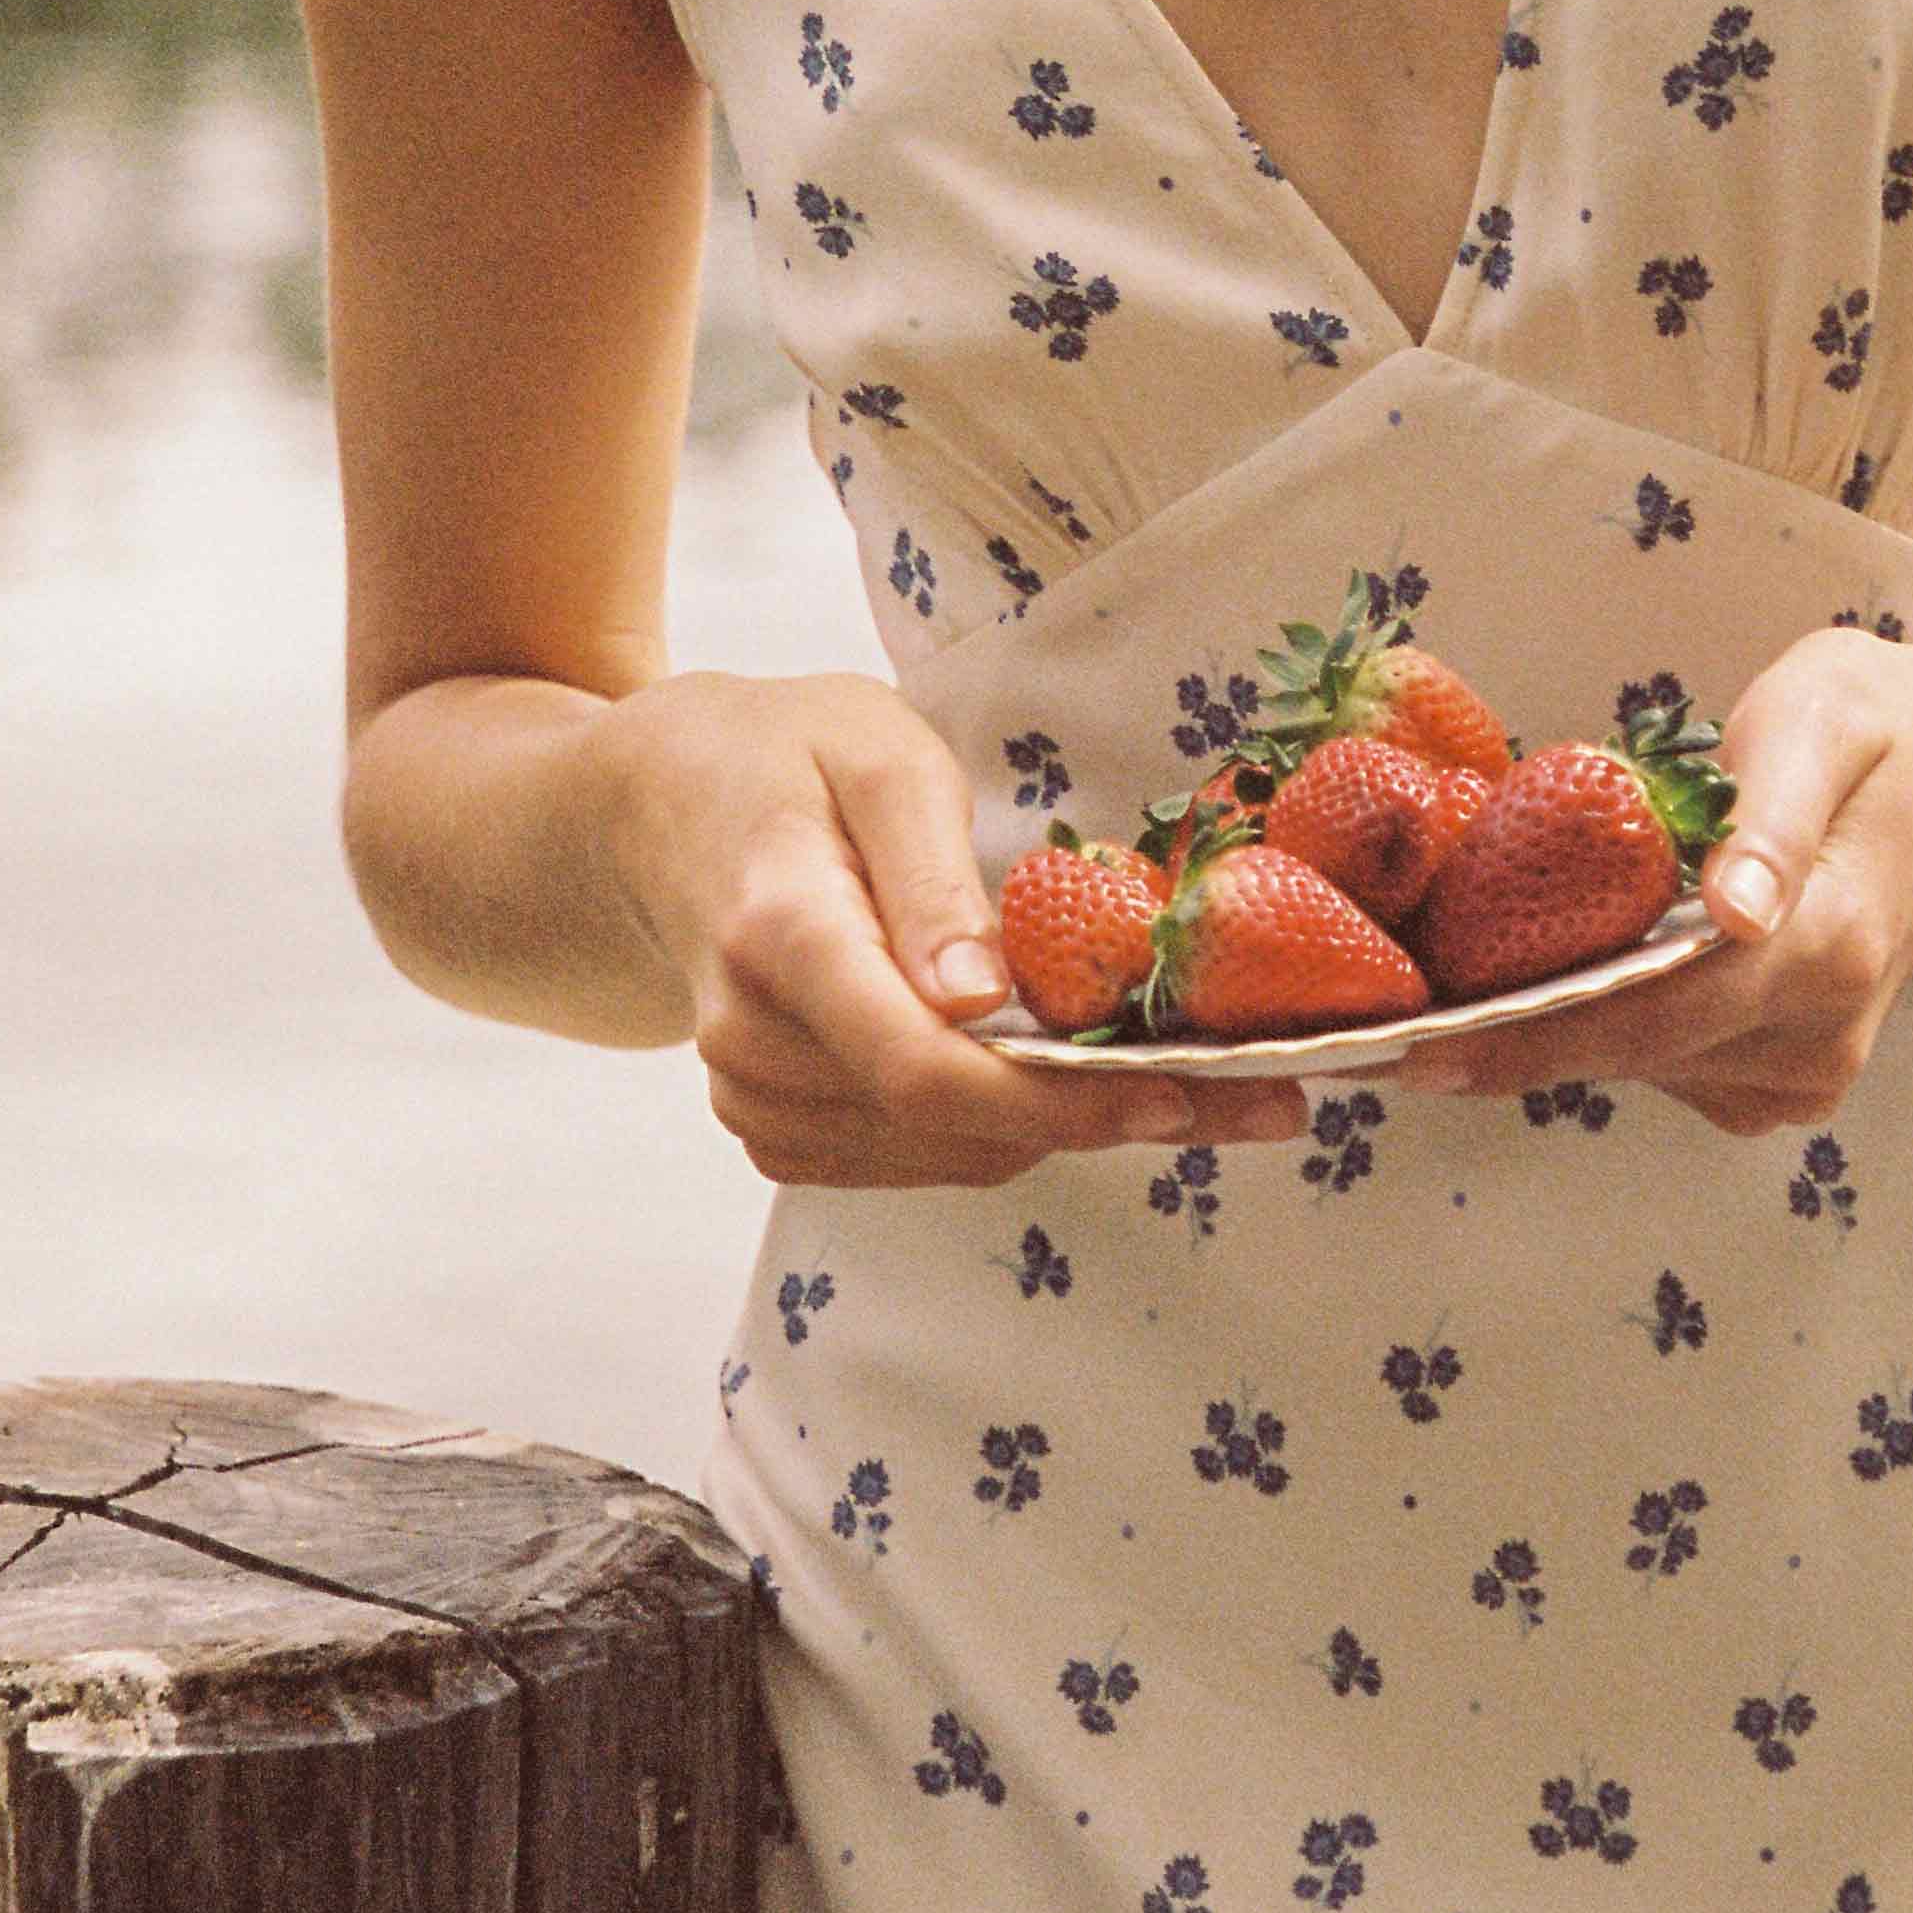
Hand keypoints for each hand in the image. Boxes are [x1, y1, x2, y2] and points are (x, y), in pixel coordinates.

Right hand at [601, 668, 1305, 1188]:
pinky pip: (915, 1156)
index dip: (1064, 1103)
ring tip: (1183, 1080)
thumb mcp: (876, 755)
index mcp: (780, 934)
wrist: (656, 808)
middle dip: (1105, 1116)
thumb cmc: (786, 756)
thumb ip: (931, 878)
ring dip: (1065, 1128)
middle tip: (1257, 1094)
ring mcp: (753, 1095)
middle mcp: (753, 1039)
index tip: (1185, 1098)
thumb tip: (983, 1004)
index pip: (925, 1067)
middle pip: (950, 1125)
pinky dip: (1001, 1129)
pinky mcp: (774, 1123)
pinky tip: (1063, 1075)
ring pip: (945, 1156)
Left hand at [1419, 629, 1912, 1142]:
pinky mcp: (1787, 1075)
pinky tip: (1557, 969)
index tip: (1414, 1054)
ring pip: (1639, 1067)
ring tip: (1451, 977)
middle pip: (1628, 1056)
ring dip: (1549, 1030)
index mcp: (1826, 948)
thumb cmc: (1880, 727)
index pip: (1647, 1017)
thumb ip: (1774, 821)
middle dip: (1505, 1041)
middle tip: (1376, 1028)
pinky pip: (1666, 1065)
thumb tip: (1735, 912)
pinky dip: (1602, 1025)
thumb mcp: (1823, 725)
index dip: (1526, 1040)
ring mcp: (1808, 1069)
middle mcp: (1820, 1036)